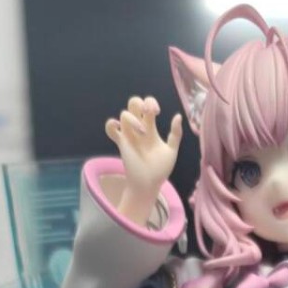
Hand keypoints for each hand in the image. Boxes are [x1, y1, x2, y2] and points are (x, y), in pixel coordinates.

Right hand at [104, 95, 182, 212]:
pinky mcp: (121, 144)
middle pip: (133, 103)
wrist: (149, 184)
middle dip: (140, 103)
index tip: (157, 112)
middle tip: (148, 113)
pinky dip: (111, 124)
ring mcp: (128, 135)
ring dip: (133, 119)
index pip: (147, 105)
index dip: (151, 102)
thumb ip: (175, 134)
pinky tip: (118, 127)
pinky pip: (110, 128)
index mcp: (150, 128)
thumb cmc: (160, 169)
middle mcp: (138, 128)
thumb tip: (178, 116)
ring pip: (123, 114)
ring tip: (143, 133)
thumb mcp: (171, 150)